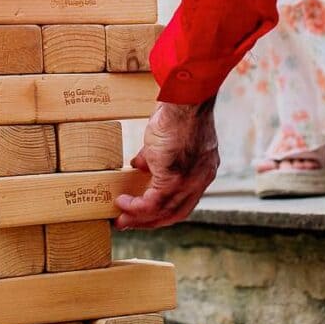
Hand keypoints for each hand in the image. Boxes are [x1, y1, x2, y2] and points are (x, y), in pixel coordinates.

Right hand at [115, 100, 219, 229]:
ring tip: (121, 219)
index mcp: (203, 169)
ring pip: (164, 211)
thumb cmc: (178, 109)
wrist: (184, 100)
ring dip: (140, 218)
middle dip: (151, 221)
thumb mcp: (166, 137)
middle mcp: (200, 179)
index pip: (185, 198)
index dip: (164, 209)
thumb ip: (155, 155)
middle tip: (130, 223)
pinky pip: (152, 203)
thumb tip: (141, 165)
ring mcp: (189, 181)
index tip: (145, 212)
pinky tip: (122, 202)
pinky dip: (136, 207)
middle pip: (176, 212)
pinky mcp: (174, 178)